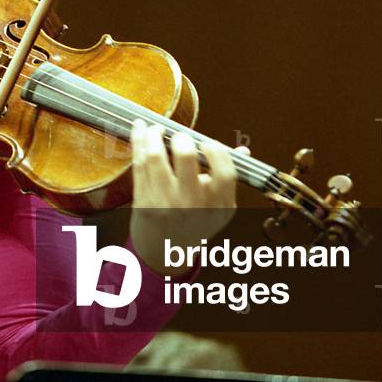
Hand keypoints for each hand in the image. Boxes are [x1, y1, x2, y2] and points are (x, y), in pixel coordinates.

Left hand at [128, 120, 245, 276]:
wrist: (164, 252)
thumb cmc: (194, 221)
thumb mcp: (217, 207)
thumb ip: (226, 178)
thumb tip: (243, 149)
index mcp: (218, 207)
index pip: (225, 173)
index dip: (217, 152)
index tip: (208, 143)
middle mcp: (192, 205)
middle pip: (186, 158)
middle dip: (182, 138)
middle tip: (179, 136)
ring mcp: (165, 204)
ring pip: (156, 157)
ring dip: (153, 135)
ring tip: (155, 129)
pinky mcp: (143, 201)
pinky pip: (139, 165)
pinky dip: (138, 142)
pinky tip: (139, 129)